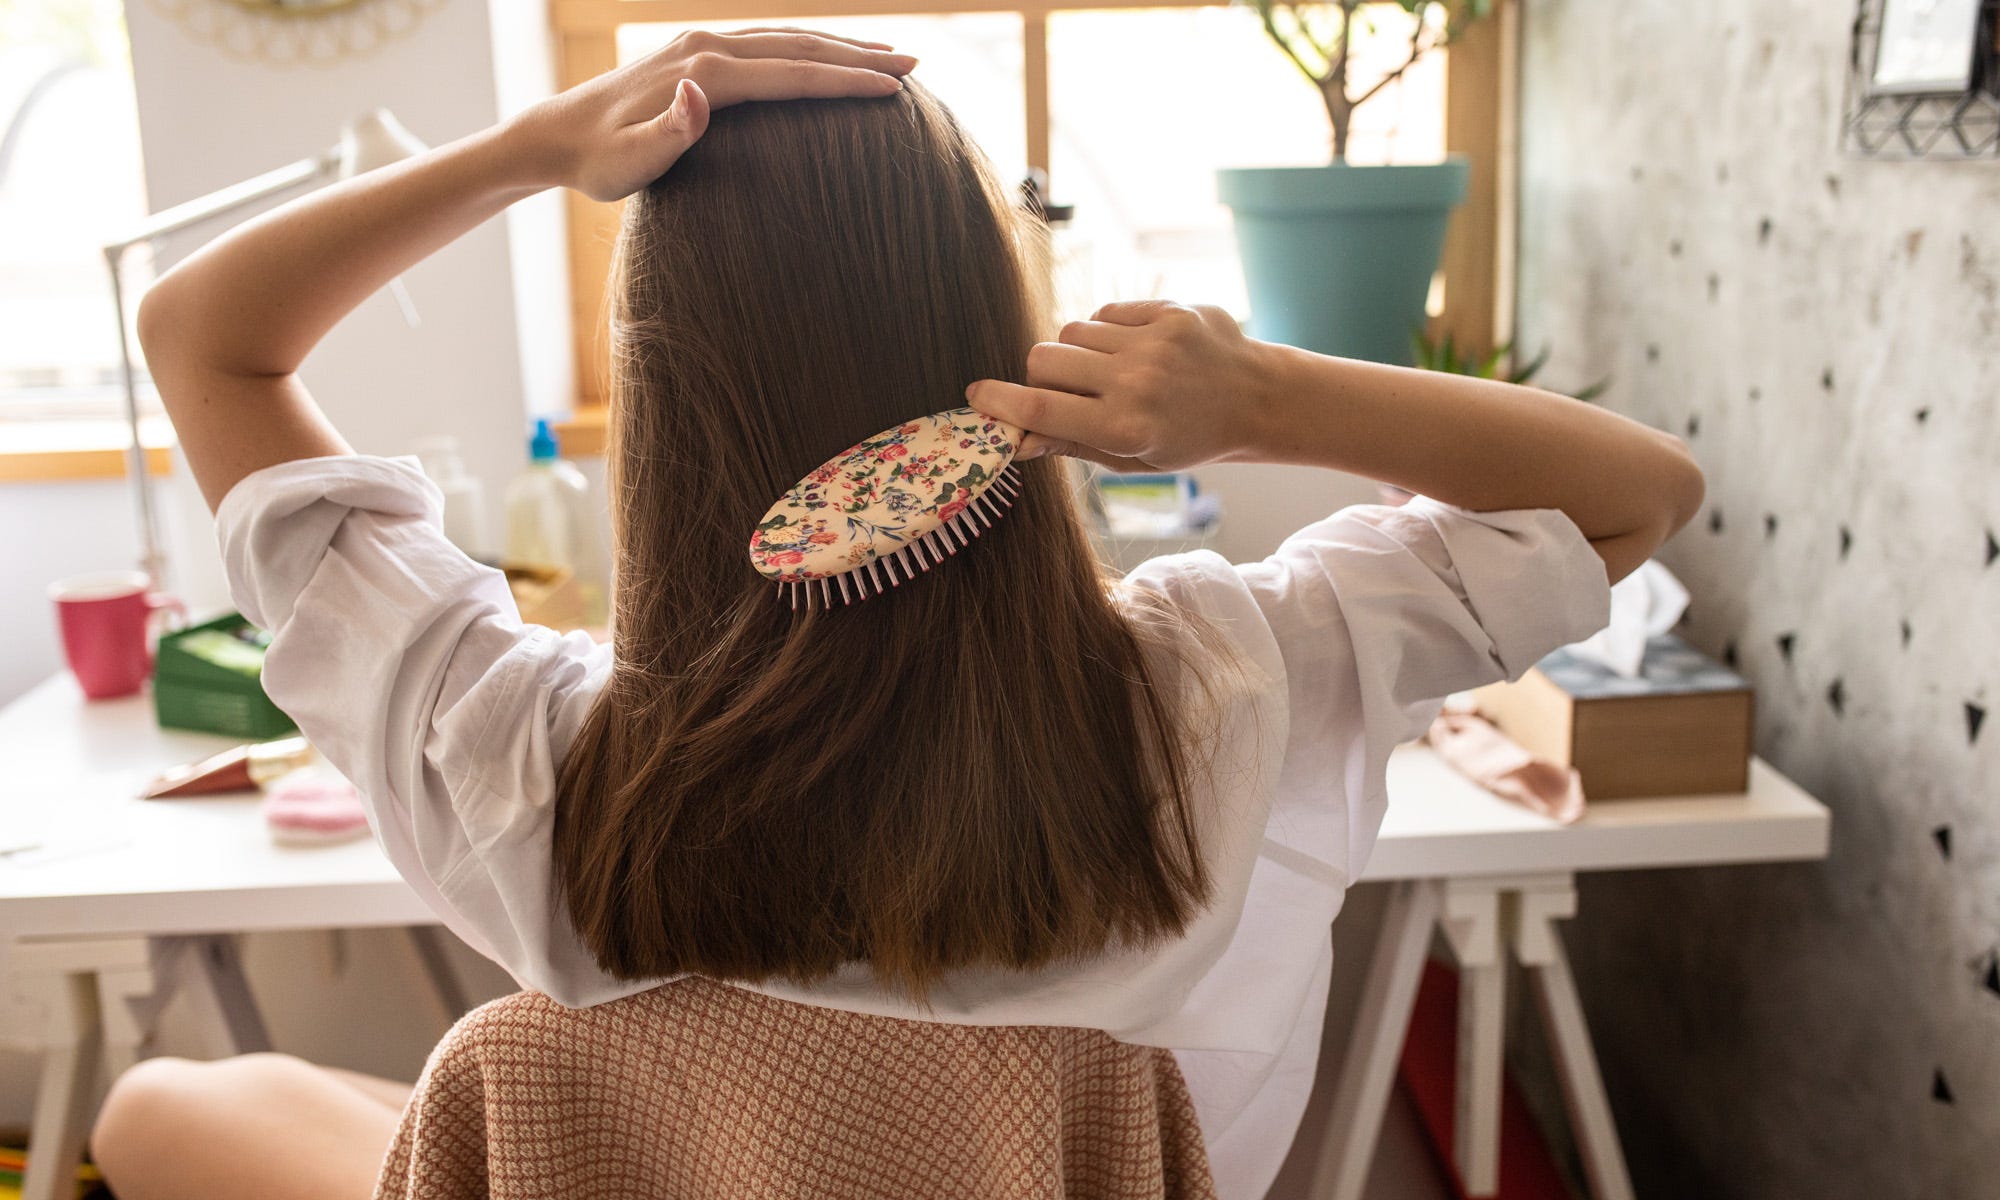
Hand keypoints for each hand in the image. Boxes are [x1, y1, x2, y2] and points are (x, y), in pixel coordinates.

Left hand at [508, 28, 915, 201]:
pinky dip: (807, 48)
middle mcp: (707, 48)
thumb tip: (697, 93)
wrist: (557, 135)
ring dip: (841, 47)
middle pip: (799, 47)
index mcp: (703, 73)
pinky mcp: (698, 54)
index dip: (845, 82)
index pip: (791, 74)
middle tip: (915, 67)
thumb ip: (667, 131)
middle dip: (859, 57)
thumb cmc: (596, 162)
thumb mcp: (627, 163)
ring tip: (889, 59)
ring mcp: (703, 45)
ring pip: (787, 39)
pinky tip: (828, 58)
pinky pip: (768, 44)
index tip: (893, 89)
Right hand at [966, 301, 1277, 471]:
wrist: (1257, 398)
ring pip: (1070, 332)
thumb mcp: (1132, 459)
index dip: (1000, 402)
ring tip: (1105, 372)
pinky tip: (1131, 351)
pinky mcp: (1167, 310)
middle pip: (1043, 358)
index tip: (976, 397)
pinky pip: (1104, 314)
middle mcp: (1137, 381)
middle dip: (1038, 375)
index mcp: (1126, 428)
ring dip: (1074, 353)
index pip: (1040, 407)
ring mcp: (1153, 341)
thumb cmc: (1188, 438)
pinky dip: (1104, 333)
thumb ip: (1071, 444)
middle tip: (1061, 390)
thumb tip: (1016, 439)